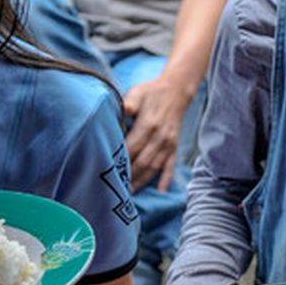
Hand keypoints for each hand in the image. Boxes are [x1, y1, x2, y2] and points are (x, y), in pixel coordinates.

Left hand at [124, 74, 195, 191]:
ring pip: (155, 166)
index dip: (121, 159)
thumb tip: (123, 109)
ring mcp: (169, 143)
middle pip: (143, 161)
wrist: (176, 91)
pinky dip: (167, 178)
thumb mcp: (138, 93)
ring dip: (143, 181)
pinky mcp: (175, 146)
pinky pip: (171, 165)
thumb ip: (130, 102)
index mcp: (149, 124)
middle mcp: (160, 137)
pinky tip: (162, 190)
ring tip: (131, 193)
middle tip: (116, 189)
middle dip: (130, 176)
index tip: (109, 170)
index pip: (133, 147)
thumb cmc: (151, 92)